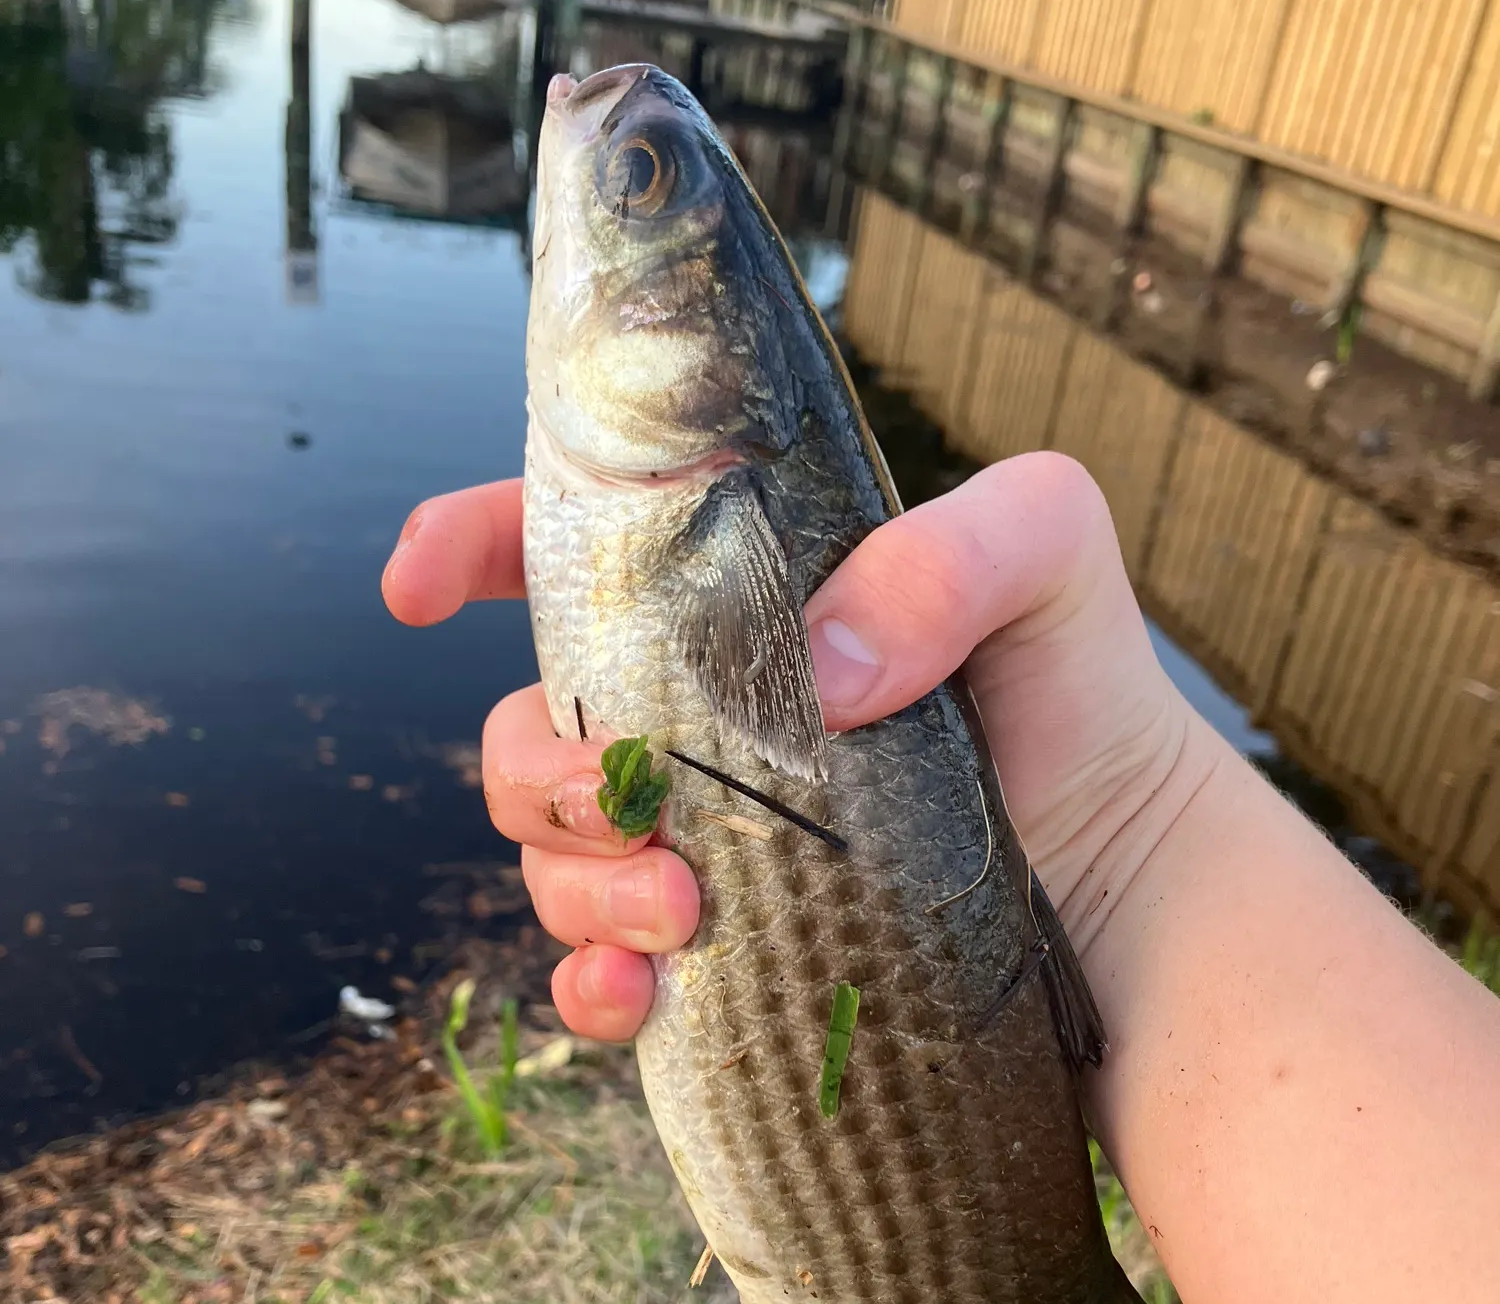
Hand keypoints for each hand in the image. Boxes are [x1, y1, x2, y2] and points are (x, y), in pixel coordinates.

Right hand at [381, 453, 1215, 1043]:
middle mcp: (697, 708)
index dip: (465, 545)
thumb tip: (822, 669)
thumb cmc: (1079, 691)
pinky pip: (598, 963)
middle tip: (637, 805)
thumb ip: (949, 552)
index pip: (566, 546)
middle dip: (540, 767)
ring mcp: (701, 826)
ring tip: (685, 907)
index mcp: (735, 598)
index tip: (416, 588)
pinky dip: (591, 981)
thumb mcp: (1047, 551)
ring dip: (576, 879)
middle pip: (528, 721)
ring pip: (550, 845)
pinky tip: (641, 992)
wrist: (1122, 872)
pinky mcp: (722, 935)